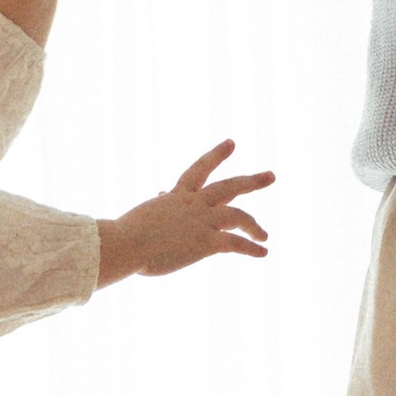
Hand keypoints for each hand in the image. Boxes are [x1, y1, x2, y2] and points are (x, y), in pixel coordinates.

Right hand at [96, 140, 274, 282]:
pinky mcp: (206, 242)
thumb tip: (162, 194)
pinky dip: (252, 248)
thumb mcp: (146, 214)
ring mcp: (201, 221)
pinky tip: (263, 252)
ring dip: (254, 225)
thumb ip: (160, 204)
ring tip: (265, 235)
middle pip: (229, 186)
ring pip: (238, 214)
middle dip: (251, 181)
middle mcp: (193, 204)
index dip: (216, 156)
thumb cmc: (125, 234)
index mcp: (176, 197)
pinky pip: (236, 243)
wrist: (124, 244)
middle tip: (271, 176)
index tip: (231, 143)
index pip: (198, 170)